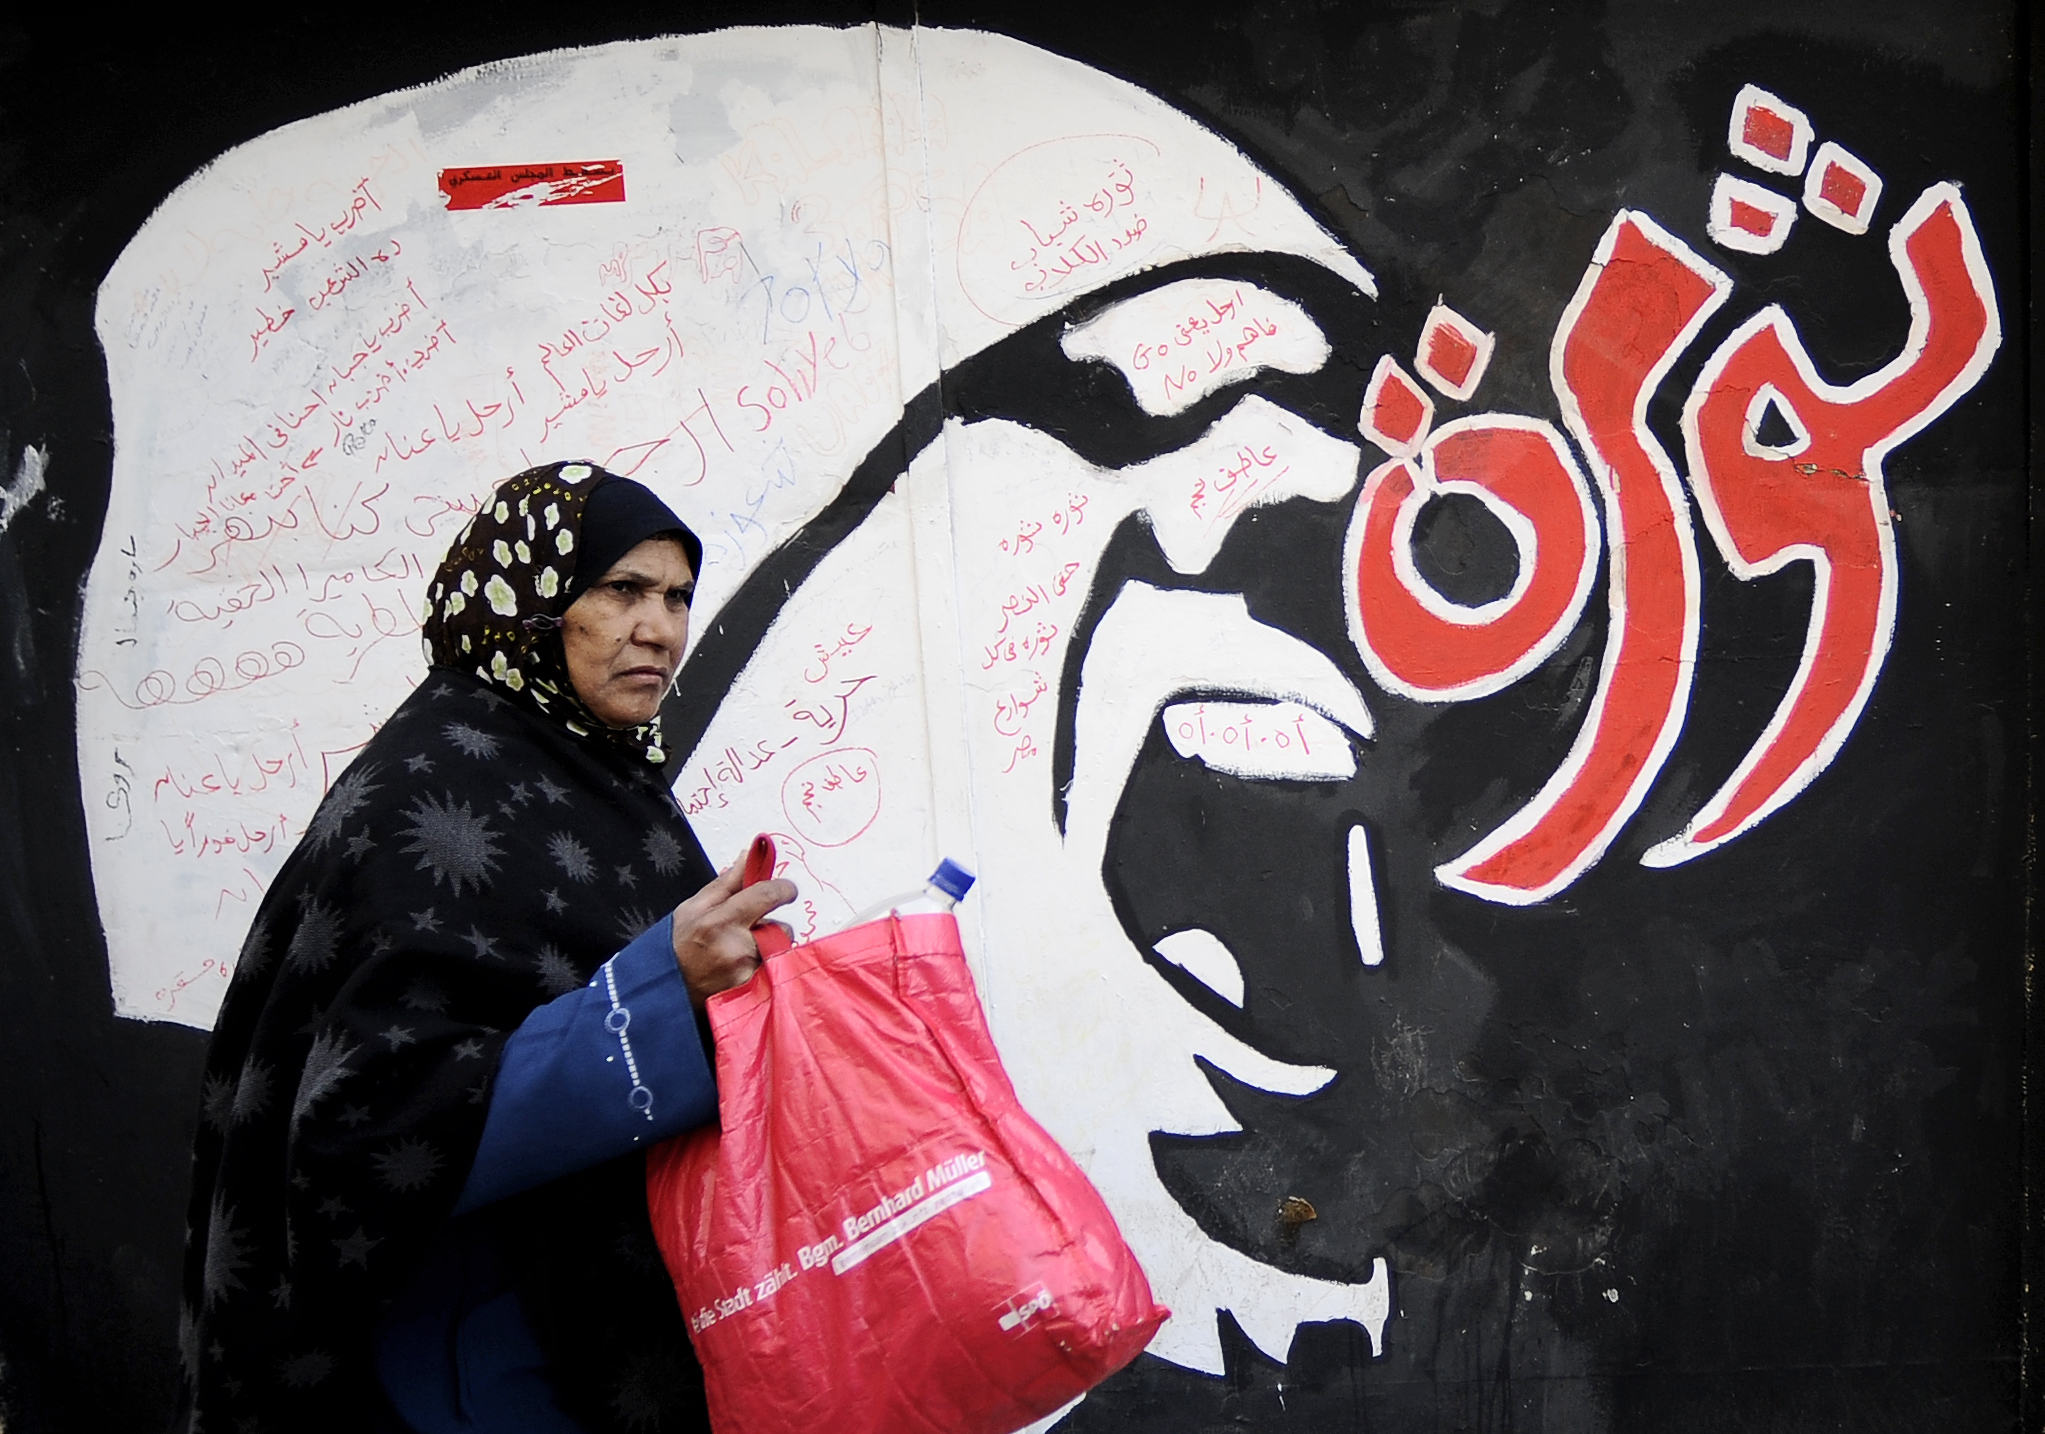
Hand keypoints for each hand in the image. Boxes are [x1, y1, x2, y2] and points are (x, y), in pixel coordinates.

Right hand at [670, 856, 797, 1008]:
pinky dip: (763, 967)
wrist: (667, 991)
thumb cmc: (678, 947)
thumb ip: (728, 882)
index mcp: (721, 921)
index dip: (783, 889)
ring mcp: (747, 972)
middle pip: (780, 927)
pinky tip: (741, 969)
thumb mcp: (693, 907)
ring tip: (739, 952)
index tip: (786, 890)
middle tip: (747, 932)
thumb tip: (750, 856)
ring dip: (767, 948)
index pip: (768, 895)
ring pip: (778, 951)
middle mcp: (738, 947)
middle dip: (769, 926)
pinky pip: (773, 971)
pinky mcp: (753, 990)